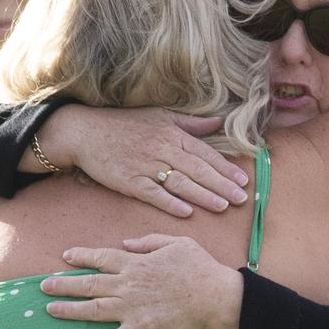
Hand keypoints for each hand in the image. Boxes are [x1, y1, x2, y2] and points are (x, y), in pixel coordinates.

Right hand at [38, 106, 249, 217]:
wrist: (85, 131)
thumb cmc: (124, 124)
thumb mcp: (159, 116)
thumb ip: (190, 123)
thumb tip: (218, 123)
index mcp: (172, 134)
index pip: (204, 153)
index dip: (225, 168)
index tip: (243, 180)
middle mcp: (162, 149)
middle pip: (197, 170)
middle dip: (221, 185)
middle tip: (241, 199)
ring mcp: (145, 166)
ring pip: (179, 182)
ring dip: (202, 195)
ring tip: (222, 207)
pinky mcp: (129, 181)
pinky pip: (152, 193)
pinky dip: (169, 202)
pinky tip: (186, 212)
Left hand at [40, 235, 243, 328]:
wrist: (216, 297)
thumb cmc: (200, 268)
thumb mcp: (176, 242)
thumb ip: (148, 241)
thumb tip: (126, 243)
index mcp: (135, 263)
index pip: (101, 258)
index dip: (81, 257)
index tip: (66, 257)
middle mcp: (127, 285)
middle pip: (88, 284)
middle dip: (63, 284)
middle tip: (42, 286)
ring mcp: (131, 308)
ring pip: (93, 310)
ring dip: (69, 310)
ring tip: (49, 310)